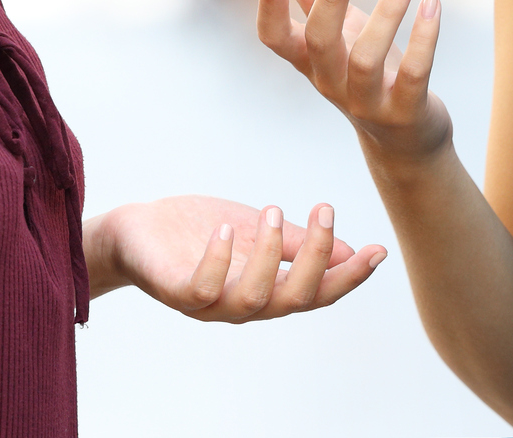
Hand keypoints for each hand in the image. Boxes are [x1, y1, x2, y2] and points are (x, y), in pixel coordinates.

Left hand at [96, 194, 386, 322]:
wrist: (135, 232)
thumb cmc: (196, 232)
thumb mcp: (255, 229)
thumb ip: (295, 243)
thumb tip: (347, 251)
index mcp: (268, 288)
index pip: (318, 292)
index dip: (349, 276)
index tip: (377, 249)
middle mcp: (243, 303)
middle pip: (295, 299)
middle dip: (317, 258)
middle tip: (325, 210)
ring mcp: (209, 302)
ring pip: (254, 298)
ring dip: (270, 255)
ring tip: (272, 209)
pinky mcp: (175, 291)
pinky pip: (201, 289)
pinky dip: (218, 260)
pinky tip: (227, 228)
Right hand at [256, 0, 450, 162]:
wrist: (405, 141)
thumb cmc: (367, 76)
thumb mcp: (341, 36)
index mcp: (311, 63)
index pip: (276, 41)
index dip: (269, 12)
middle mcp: (332, 84)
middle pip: (320, 42)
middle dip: (329, 0)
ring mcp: (367, 102)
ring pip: (366, 58)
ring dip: (387, 12)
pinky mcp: (404, 111)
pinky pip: (413, 72)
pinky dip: (424, 36)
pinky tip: (432, 1)